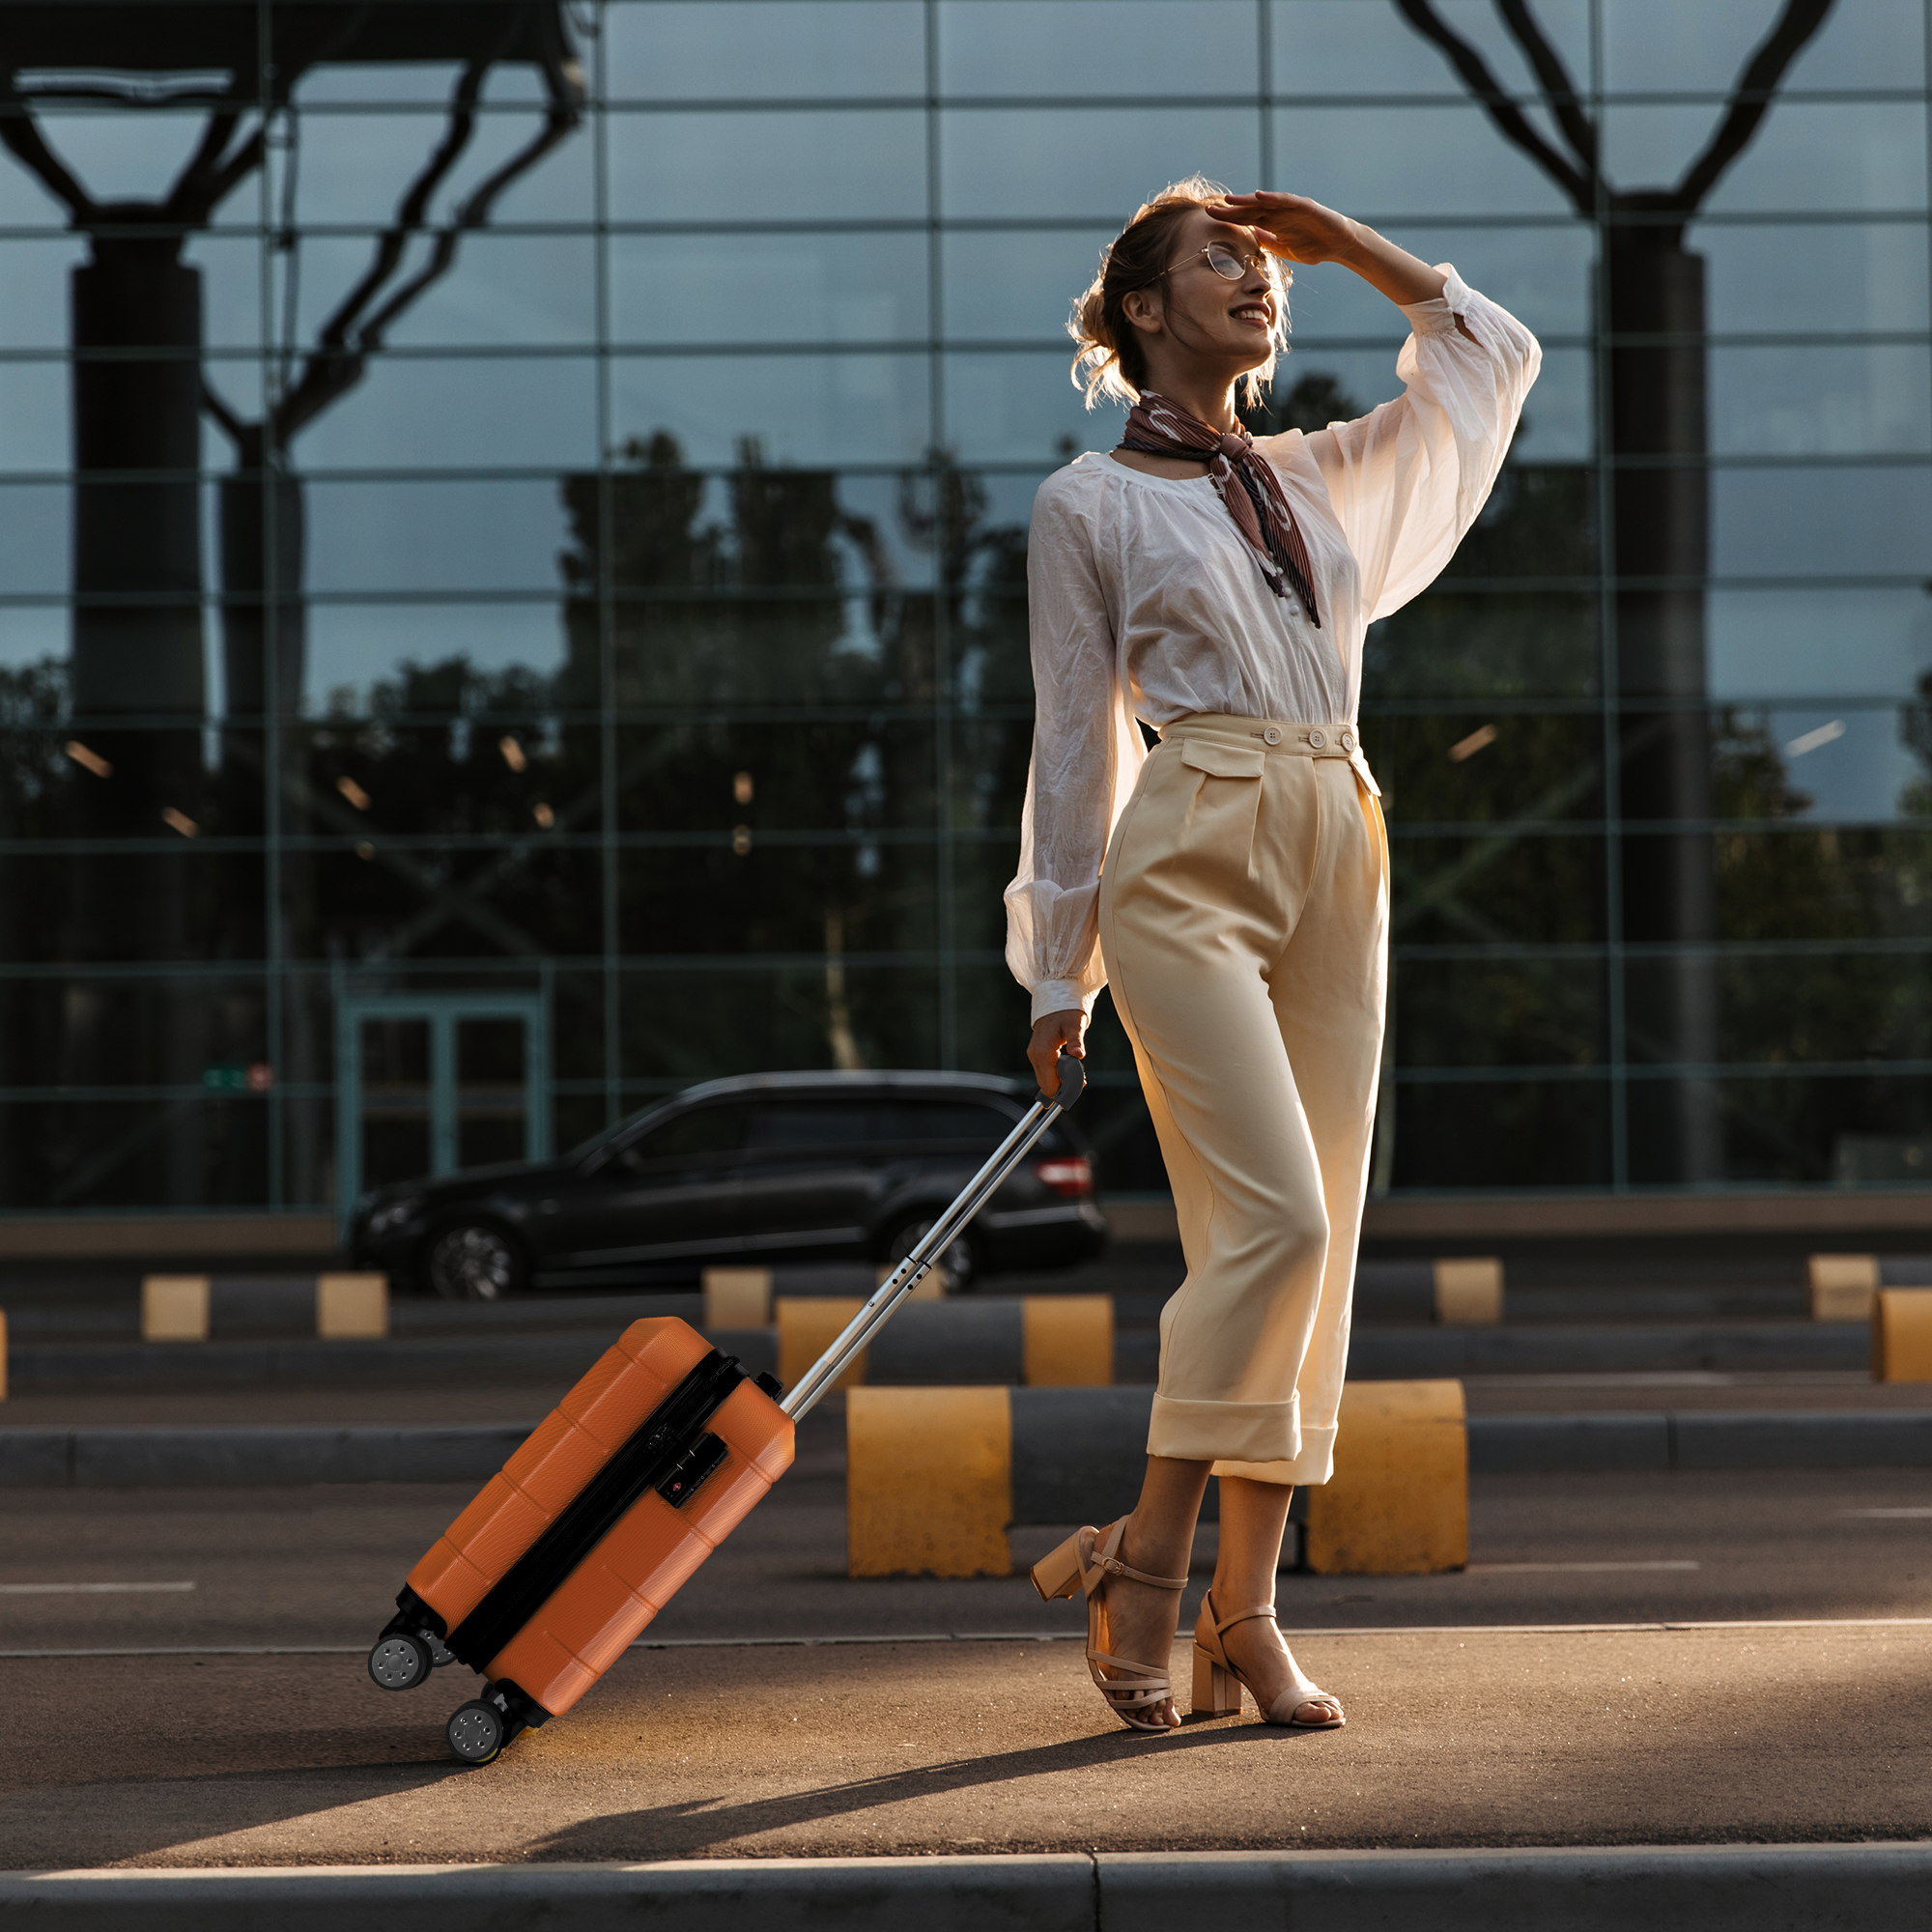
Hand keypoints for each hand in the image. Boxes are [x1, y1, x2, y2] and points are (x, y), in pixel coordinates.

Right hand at [1028, 1009, 1086, 1096]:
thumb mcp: (1075, 1025)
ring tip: (1077, 1072)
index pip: (1050, 1084)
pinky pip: (1045, 1073)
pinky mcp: (1036, 1055)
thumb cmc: (1067, 1012)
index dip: (1065, 1090)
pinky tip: (1068, 1069)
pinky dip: (1056, 1075)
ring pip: (1045, 1081)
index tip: (1081, 1084)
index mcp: (1044, 1051)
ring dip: (1061, 1082)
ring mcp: (1034, 1056)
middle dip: (1064, 1087)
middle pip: (1047, 1086)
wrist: (1055, 1002)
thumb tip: (1078, 1054)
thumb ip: (1076, 1041)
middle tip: (1082, 1079)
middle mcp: (1036, 1056)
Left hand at [1203, 190, 1357, 266]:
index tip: (1208, 217)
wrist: (1339, 245)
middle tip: (1209, 208)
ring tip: (1229, 199)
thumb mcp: (1284, 249)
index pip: (1245, 219)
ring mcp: (1291, 207)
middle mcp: (1279, 212)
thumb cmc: (1314, 246)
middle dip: (1230, 209)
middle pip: (1249, 209)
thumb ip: (1268, 242)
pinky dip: (1272, 197)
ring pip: (1264, 201)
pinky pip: (1286, 200)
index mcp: (1272, 223)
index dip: (1227, 218)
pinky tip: (1259, 196)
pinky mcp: (1304, 206)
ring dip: (1246, 200)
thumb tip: (1251, 237)